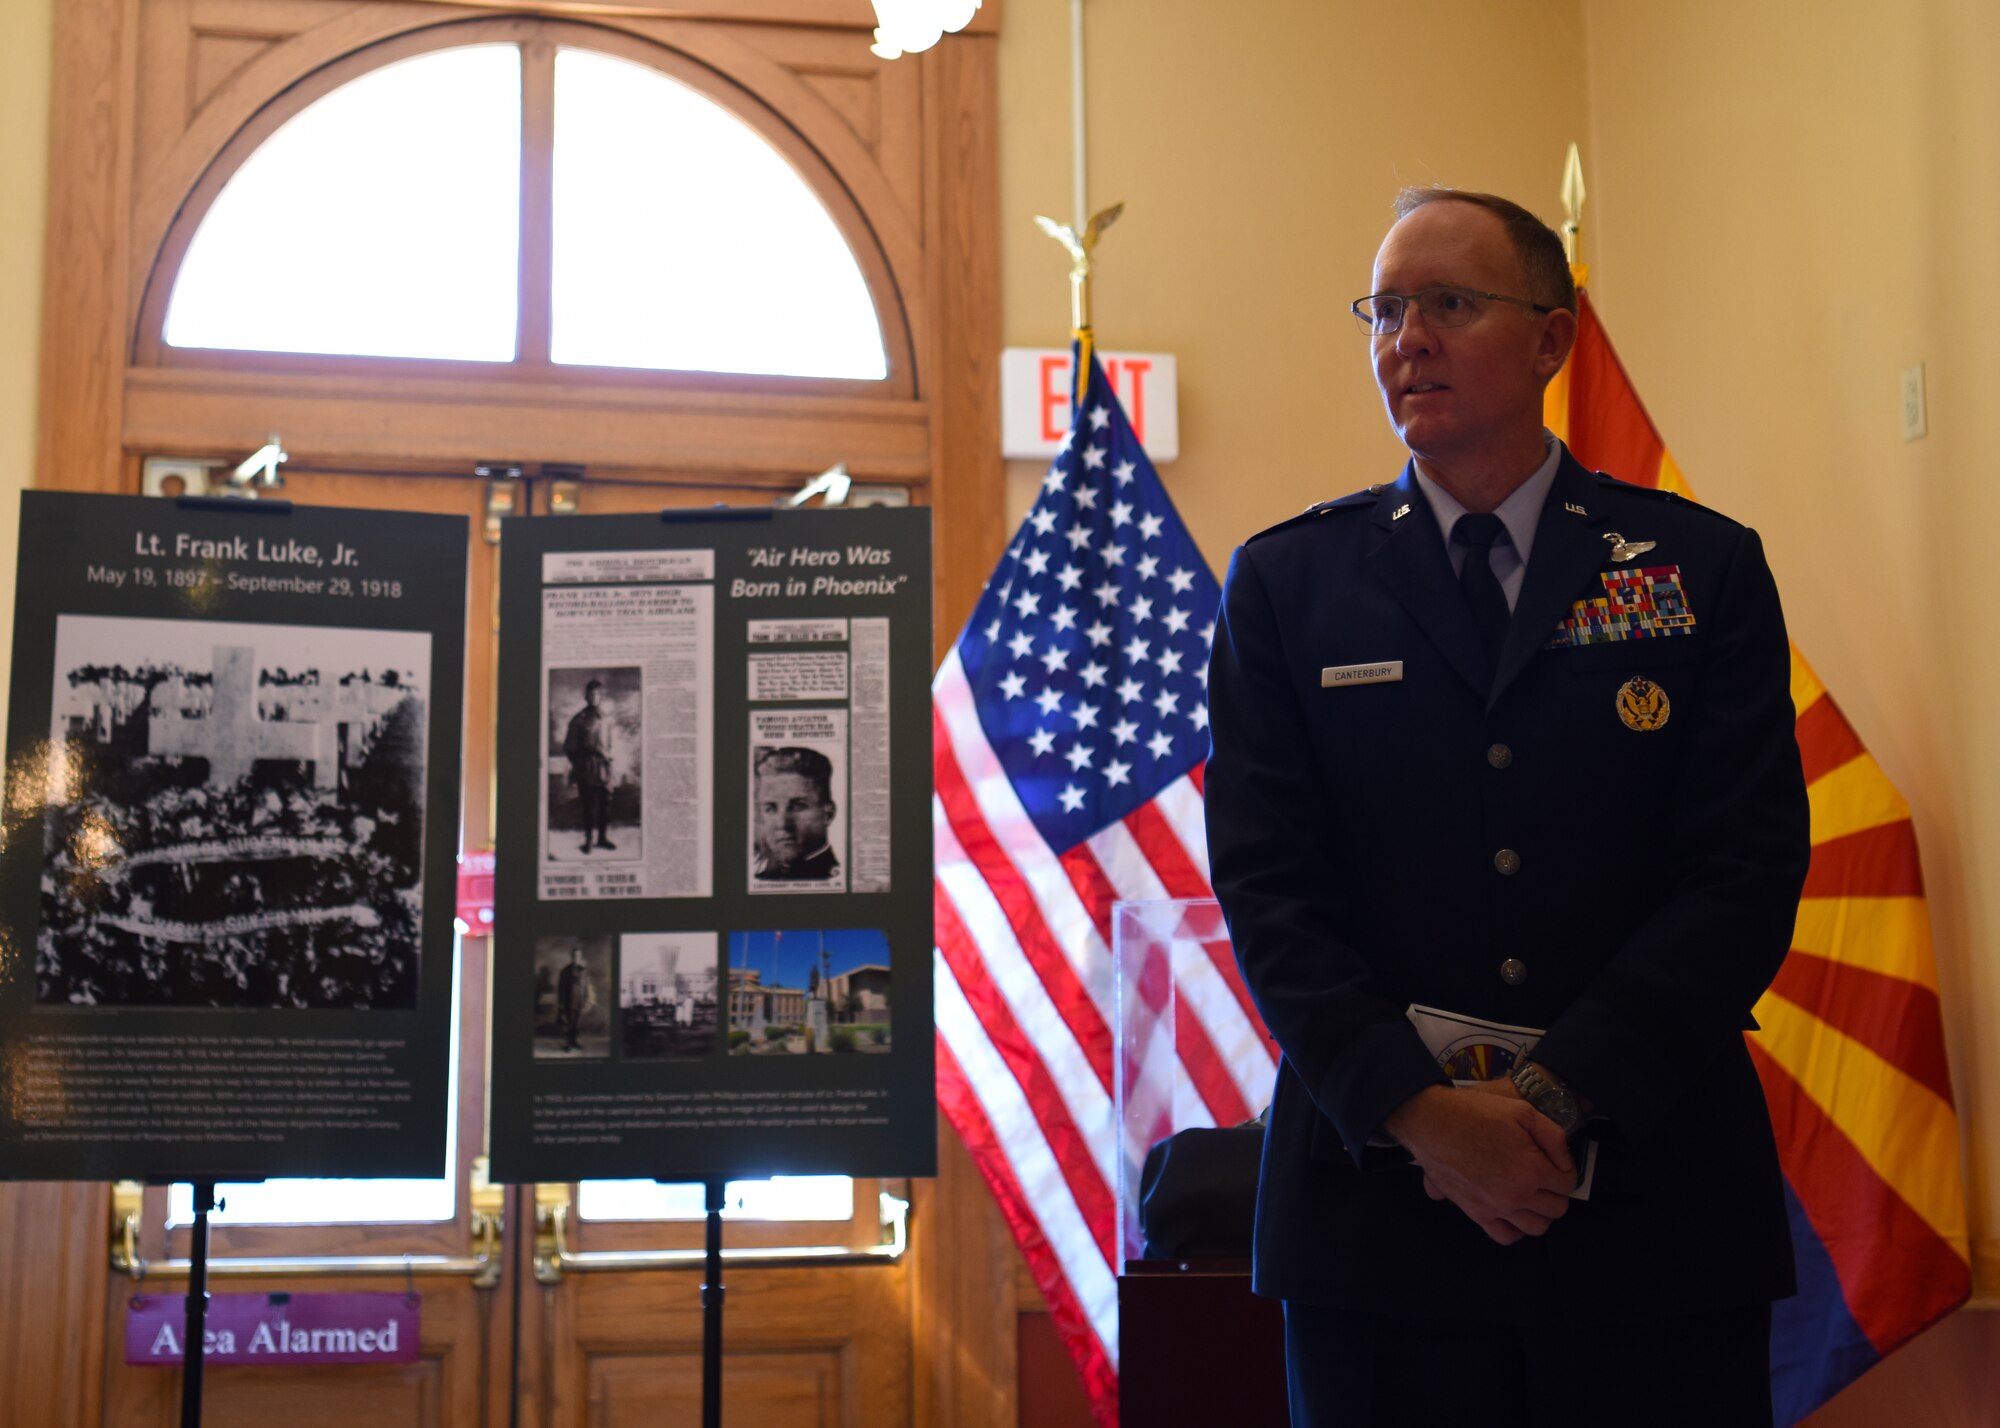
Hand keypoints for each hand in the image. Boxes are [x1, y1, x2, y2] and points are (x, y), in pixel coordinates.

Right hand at [1387, 1084, 1573, 1244]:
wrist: (1432, 1122)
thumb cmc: (1475, 1113)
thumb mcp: (1522, 1110)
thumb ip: (1553, 1137)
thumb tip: (1565, 1162)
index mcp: (1531, 1169)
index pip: (1568, 1183)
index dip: (1566, 1171)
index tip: (1556, 1163)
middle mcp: (1516, 1195)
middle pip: (1557, 1208)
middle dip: (1556, 1192)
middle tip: (1545, 1177)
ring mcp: (1496, 1208)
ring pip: (1537, 1227)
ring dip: (1540, 1212)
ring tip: (1532, 1195)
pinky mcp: (1476, 1213)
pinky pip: (1506, 1236)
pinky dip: (1515, 1229)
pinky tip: (1512, 1211)